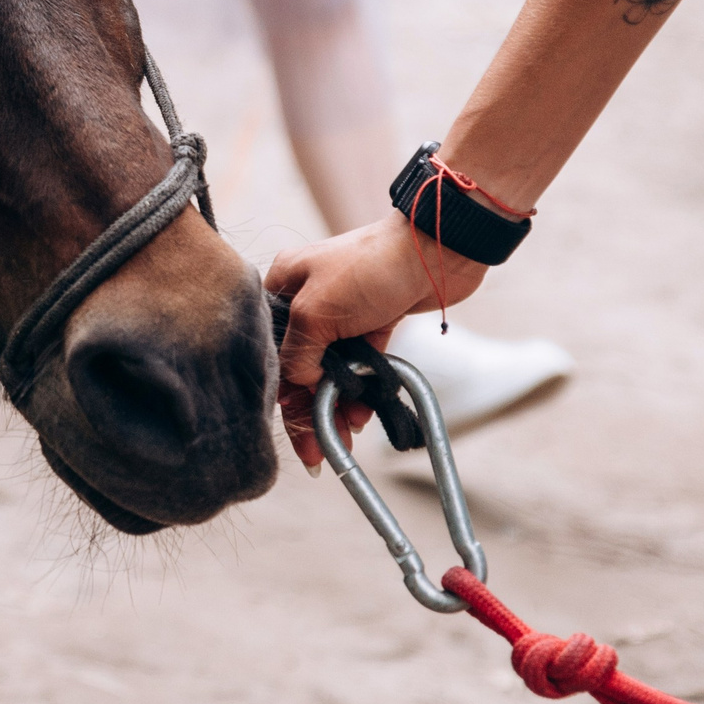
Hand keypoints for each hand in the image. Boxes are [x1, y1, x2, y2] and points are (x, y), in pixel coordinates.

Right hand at [263, 217, 485, 469]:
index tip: (294, 430)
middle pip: (299, 366)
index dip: (280, 394)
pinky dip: (360, 390)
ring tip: (346, 436)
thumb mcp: (316, 310)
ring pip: (330, 370)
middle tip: (318, 451)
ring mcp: (341, 313)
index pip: (270, 350)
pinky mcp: (371, 324)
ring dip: (337, 403)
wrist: (433, 252)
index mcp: (282, 285)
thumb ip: (298, 353)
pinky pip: (358, 366)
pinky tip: (363, 413)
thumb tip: (296, 385)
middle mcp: (307, 300)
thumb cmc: (368, 268)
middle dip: (309, 408)